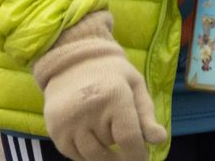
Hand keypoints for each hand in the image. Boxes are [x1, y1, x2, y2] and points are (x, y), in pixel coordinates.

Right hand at [33, 11, 166, 160]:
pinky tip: (94, 141)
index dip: (137, 154)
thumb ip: (146, 114)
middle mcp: (88, 110)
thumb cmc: (112, 75)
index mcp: (114, 96)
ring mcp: (68, 122)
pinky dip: (87, 155)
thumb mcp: (135, 86)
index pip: (127, 137)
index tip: (142, 160)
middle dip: (121, 150)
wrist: (72, 63)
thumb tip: (159, 139)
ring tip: (111, 141)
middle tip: (127, 144)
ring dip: (104, 155)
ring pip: (91, 156)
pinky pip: (73, 155)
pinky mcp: (55, 131)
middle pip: (110, 147)